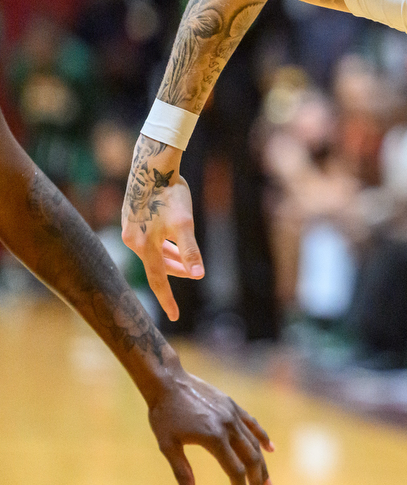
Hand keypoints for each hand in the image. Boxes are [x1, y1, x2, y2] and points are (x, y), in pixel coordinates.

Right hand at [121, 136, 203, 320]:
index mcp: (144, 246)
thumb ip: (189, 250)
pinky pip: (148, 240)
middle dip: (176, 272)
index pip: (159, 280)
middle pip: (157, 266)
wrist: (152, 167)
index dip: (167, 299)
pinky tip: (170, 240)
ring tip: (185, 260)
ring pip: (154, 252)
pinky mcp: (131, 219)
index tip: (174, 317)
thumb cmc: (170, 194)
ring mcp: (130, 230)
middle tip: (193, 274)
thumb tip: (199, 274)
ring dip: (170, 257)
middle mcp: (133, 241)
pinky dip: (161, 245)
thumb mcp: (185, 224)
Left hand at [147, 369, 273, 484]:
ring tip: (267, 481)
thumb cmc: (164, 415)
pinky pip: (252, 424)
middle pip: (251, 458)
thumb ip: (182, 472)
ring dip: (262, 463)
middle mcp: (228, 427)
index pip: (235, 471)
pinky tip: (269, 448)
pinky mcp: (232, 406)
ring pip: (254, 443)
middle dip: (257, 479)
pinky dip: (262, 437)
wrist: (168, 382)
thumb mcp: (168, 446)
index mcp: (213, 439)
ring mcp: (233, 415)